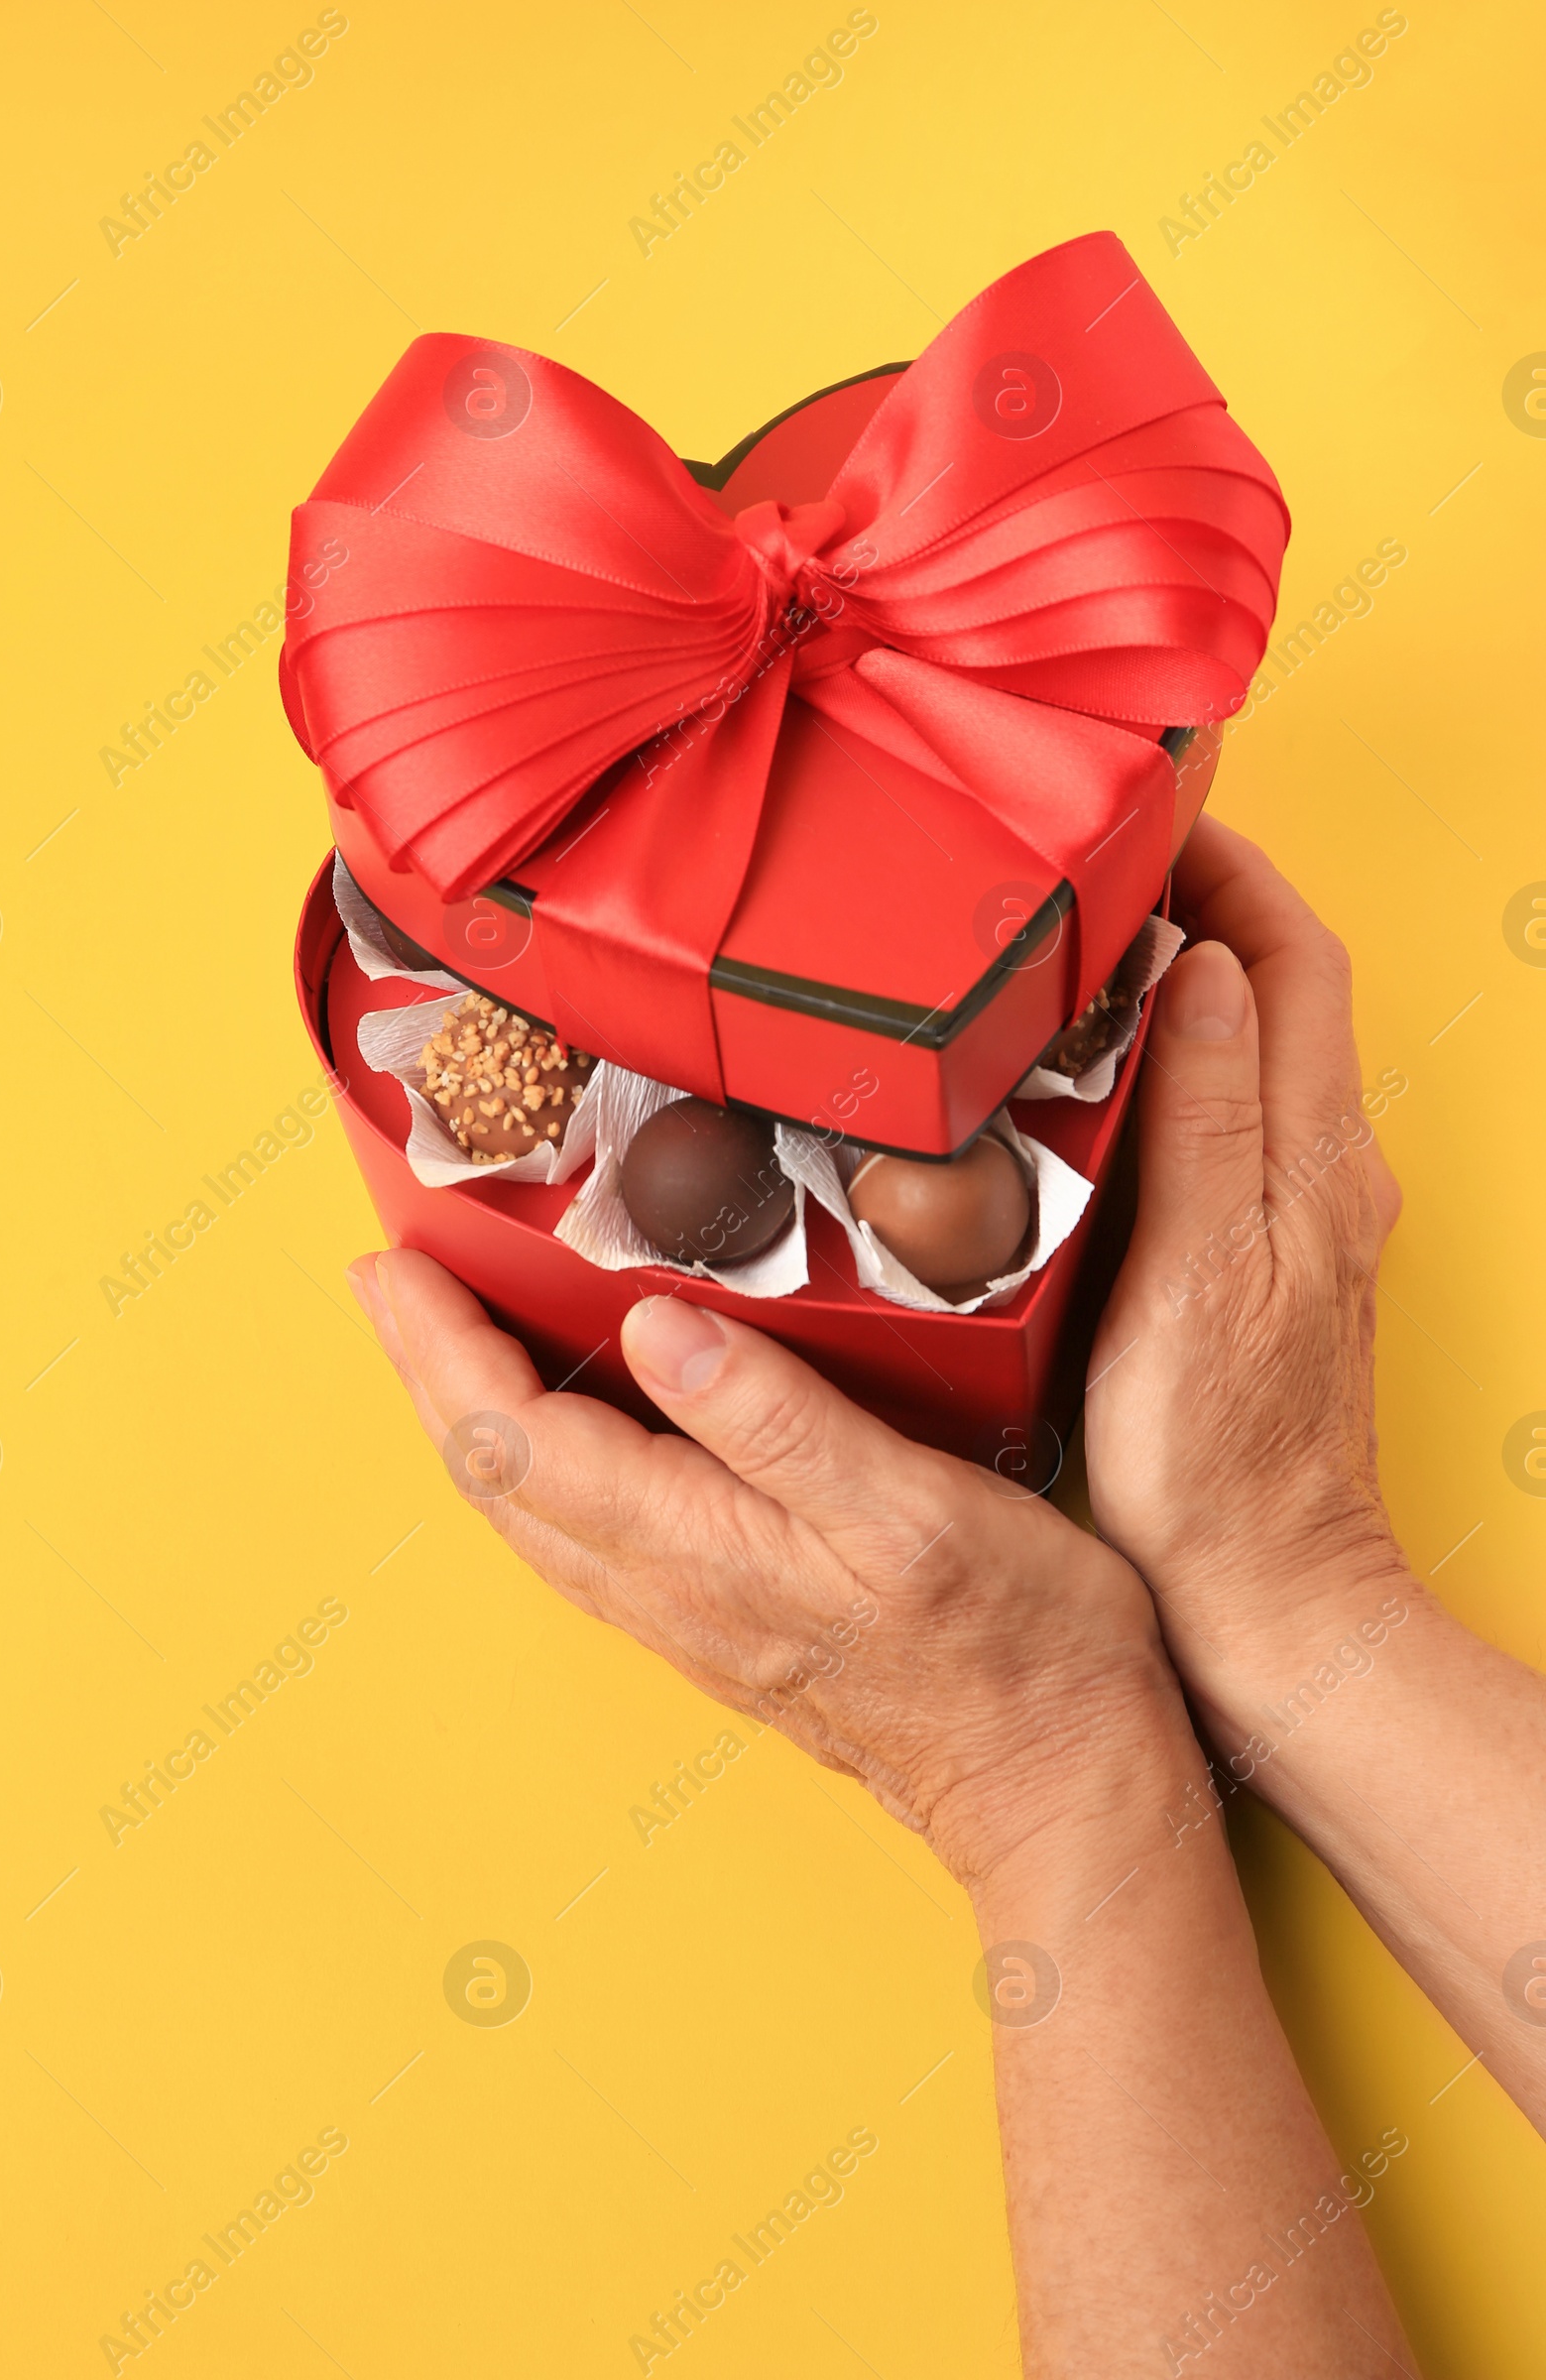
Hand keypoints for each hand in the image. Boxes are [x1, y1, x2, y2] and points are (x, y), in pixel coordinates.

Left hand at [348, 1249, 1168, 1890]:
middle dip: (426, 1373)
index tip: (393, 1267)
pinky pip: (582, 1538)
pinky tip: (553, 1437)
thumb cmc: (1011, 1647)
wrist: (1052, 1784)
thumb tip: (655, 1330)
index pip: (517, 1439)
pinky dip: (534, 1466)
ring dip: (470, 1420)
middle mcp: (666, 1592)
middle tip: (387, 1282)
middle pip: (497, 1478)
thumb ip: (777, 1421)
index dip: (442, 1347)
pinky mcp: (721, 1626)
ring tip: (443, 1343)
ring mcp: (687, 1617)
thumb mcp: (911, 1509)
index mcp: (697, 1549)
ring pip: (531, 1515)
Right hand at [1085, 813, 1406, 1702]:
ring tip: (1094, 946)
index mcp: (1315, 1160)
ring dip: (1191, 980)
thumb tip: (1204, 971)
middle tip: (1109, 864)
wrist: (1267, 1591)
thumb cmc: (1225, 1460)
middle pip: (1283, 990)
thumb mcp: (1203, 1272)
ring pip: (1255, 1052)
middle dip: (1209, 903)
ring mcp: (1298, 1220)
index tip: (1158, 817)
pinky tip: (1104, 1082)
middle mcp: (1323, 1175)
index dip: (1234, 871)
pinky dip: (1176, 1065)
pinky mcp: (1260, 1264)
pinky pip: (1229, 1121)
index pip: (1295, 962)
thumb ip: (1209, 1114)